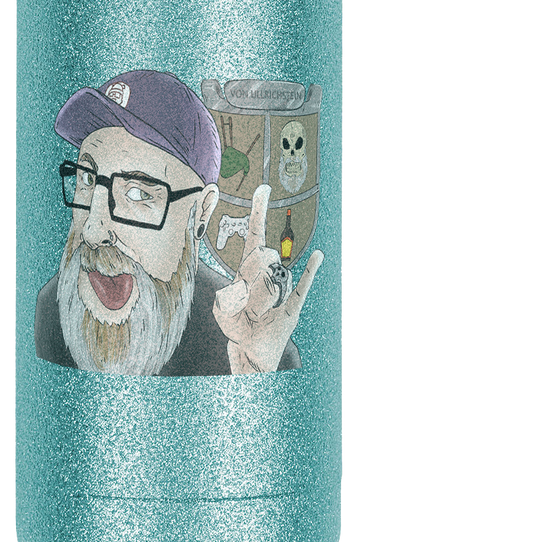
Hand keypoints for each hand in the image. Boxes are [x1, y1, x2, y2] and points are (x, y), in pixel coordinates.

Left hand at [212, 184, 323, 373]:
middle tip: (245, 305)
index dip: (258, 212)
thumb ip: (225, 300)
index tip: (263, 190)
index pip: (255, 234)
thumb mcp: (223, 312)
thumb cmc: (238, 327)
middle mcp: (268, 273)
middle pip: (261, 259)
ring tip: (256, 317)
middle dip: (250, 281)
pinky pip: (301, 286)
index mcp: (248, 269)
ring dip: (260, 302)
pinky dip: (309, 271)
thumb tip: (239, 290)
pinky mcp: (292, 306)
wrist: (252, 351)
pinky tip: (317, 256)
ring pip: (272, 280)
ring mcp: (282, 287)